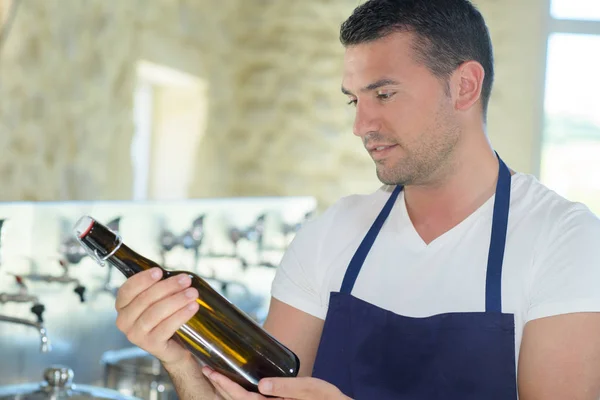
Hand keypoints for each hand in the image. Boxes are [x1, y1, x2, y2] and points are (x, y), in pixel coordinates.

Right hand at [114, 267, 199, 365]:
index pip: (127, 290)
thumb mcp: (159, 299)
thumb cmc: (166, 316)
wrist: (176, 345)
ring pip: (155, 313)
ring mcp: (136, 335)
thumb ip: (160, 287)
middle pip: (144, 300)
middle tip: (185, 280)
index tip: (159, 271)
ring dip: (176, 300)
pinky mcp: (151, 345)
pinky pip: (166, 327)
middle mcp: (124, 322)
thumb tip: (177, 276)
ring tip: (192, 293)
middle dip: (167, 287)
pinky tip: (193, 307)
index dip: (142, 280)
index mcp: (123, 306)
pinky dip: (181, 315)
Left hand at [202, 367, 351, 399]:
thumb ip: (287, 387)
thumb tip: (262, 385)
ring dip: (227, 389)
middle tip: (206, 369)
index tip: (212, 372)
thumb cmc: (327, 399)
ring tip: (215, 373)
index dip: (225, 385)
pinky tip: (237, 381)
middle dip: (220, 386)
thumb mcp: (310, 389)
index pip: (242, 398)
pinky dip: (240, 391)